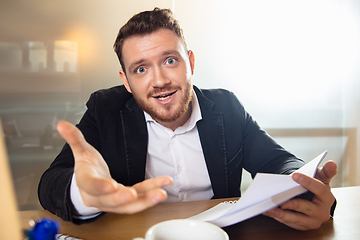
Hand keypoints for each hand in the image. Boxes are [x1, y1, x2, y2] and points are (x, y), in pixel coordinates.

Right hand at [57, 121, 172, 213]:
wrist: (89, 187)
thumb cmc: (87, 169)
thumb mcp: (81, 152)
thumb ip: (74, 139)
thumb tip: (62, 124)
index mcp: (87, 183)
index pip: (92, 186)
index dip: (100, 187)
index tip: (110, 185)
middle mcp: (100, 196)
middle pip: (110, 200)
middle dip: (122, 198)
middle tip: (134, 195)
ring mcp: (115, 201)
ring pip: (129, 205)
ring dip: (146, 200)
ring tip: (161, 193)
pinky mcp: (128, 200)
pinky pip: (141, 197)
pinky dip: (152, 191)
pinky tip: (165, 183)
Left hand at [263, 161, 336, 229]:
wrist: (316, 201)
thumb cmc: (317, 187)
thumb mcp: (322, 178)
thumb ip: (326, 171)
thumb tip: (332, 163)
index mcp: (327, 198)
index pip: (319, 189)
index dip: (307, 182)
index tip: (294, 175)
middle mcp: (322, 212)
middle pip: (307, 208)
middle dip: (294, 204)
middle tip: (281, 201)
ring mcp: (312, 221)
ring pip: (297, 219)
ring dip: (282, 215)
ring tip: (270, 209)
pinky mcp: (303, 226)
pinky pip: (290, 223)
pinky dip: (279, 218)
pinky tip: (268, 212)